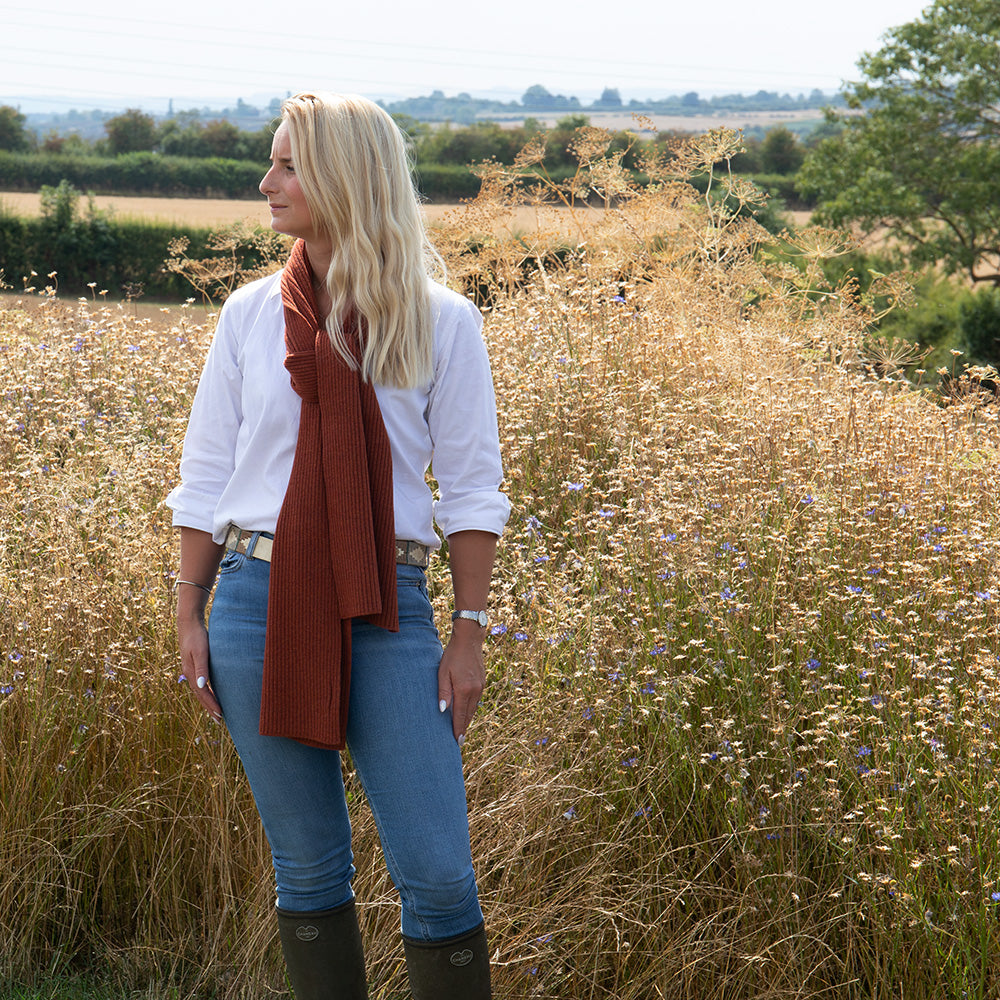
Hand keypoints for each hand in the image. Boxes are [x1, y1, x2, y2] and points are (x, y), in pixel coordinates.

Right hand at [177, 612, 221, 721]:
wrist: (189, 622)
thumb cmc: (196, 635)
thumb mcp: (200, 651)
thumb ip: (202, 668)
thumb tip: (202, 686)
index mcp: (191, 673)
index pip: (202, 694)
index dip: (211, 705)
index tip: (221, 716)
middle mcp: (190, 673)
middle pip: (200, 695)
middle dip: (210, 708)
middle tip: (220, 721)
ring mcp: (191, 669)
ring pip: (200, 690)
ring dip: (208, 701)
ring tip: (217, 712)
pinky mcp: (195, 664)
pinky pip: (201, 683)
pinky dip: (207, 691)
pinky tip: (212, 693)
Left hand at [438, 624, 485, 744]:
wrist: (469, 640)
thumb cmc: (452, 655)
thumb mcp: (443, 672)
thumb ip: (443, 692)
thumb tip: (442, 711)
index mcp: (464, 690)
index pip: (460, 716)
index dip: (458, 730)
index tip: (457, 742)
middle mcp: (475, 691)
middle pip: (468, 715)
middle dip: (463, 729)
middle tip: (459, 742)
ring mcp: (480, 687)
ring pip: (473, 709)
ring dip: (467, 720)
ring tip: (461, 730)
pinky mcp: (482, 682)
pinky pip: (476, 701)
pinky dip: (471, 709)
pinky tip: (466, 712)